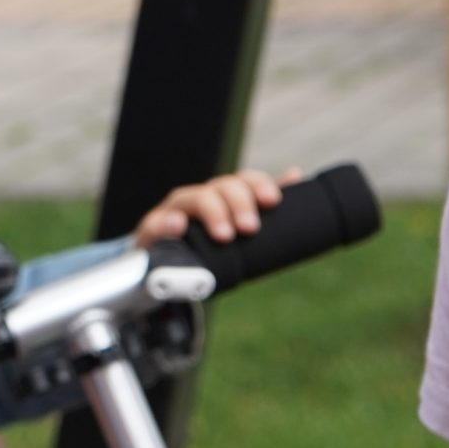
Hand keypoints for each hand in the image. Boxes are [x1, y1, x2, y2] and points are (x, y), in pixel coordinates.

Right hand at [134, 167, 302, 246]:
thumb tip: (295, 174)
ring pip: (192, 198)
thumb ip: (263, 208)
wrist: (165, 273)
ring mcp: (174, 212)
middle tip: (250, 229)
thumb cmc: (208, 249)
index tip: (273, 200)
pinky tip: (177, 226)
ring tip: (224, 234)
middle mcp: (200, 199)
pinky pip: (156, 224)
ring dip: (211, 212)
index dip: (259, 185)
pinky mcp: (152, 232)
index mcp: (223, 198)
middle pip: (220, 187)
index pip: (243, 181)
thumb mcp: (238, 231)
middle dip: (239, 204)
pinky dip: (167, 223)